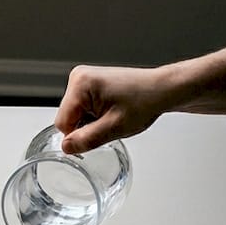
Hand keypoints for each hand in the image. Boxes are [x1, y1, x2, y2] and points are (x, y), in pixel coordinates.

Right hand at [54, 65, 169, 153]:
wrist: (163, 90)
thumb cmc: (145, 100)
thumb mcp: (114, 127)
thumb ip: (86, 139)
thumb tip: (66, 147)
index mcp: (80, 83)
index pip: (62, 123)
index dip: (79, 135)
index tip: (100, 131)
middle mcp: (79, 77)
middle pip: (67, 118)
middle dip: (86, 127)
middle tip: (110, 122)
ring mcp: (84, 79)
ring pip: (74, 115)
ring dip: (91, 122)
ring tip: (113, 114)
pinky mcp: (90, 84)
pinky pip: (82, 109)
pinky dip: (94, 116)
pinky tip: (111, 110)